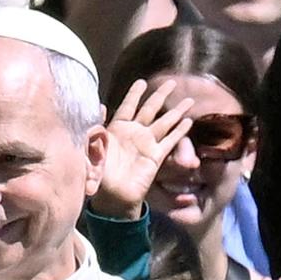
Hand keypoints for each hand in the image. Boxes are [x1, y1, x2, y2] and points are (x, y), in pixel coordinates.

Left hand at [89, 78, 191, 219]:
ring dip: (176, 111)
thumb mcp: (91, 149)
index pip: (127, 106)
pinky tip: (189, 122)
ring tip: (189, 99)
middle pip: (149, 109)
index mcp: (116, 129)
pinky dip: (179, 132)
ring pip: (164, 122)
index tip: (142, 82)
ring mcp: (146, 144)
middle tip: (171, 82)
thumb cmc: (97, 175)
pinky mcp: (155, 156)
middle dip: (160, 95)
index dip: (135, 94)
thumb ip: (96, 128)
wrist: (111, 198)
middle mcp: (133, 133)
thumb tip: (99, 106)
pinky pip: (170, 141)